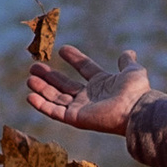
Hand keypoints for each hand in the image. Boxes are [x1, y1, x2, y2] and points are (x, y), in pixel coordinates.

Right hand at [26, 43, 152, 136]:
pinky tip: (30, 96)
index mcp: (103, 84)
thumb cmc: (137, 92)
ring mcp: (82, 108)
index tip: (62, 49)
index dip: (75, 58)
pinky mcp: (75, 118)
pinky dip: (41, 105)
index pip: (85, 69)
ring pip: (56, 98)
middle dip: (49, 76)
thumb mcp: (133, 72)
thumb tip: (129, 52)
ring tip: (30, 79)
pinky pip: (54, 112)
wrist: (135, 110)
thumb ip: (127, 62)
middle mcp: (91, 97)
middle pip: (65, 85)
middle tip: (34, 66)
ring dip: (42, 89)